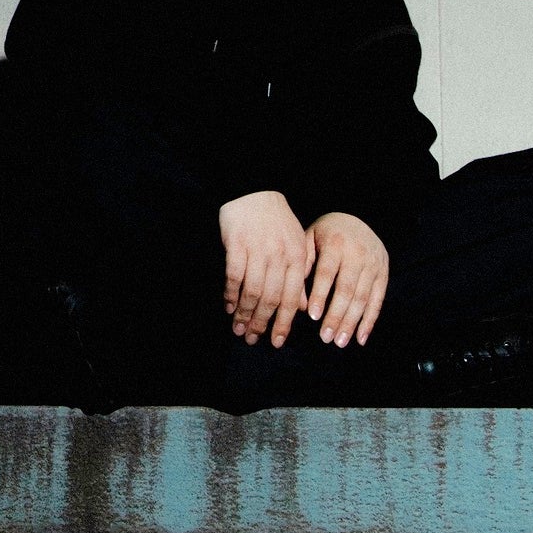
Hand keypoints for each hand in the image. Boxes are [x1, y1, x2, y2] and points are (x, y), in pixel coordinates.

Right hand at [220, 190, 314, 348]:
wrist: (255, 191)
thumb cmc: (276, 220)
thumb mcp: (296, 244)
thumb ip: (299, 276)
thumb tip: (304, 308)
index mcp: (297, 258)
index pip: (293, 298)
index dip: (284, 323)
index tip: (277, 342)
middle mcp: (280, 256)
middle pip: (272, 299)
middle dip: (262, 324)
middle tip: (252, 340)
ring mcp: (258, 250)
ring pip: (252, 291)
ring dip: (244, 314)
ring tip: (238, 329)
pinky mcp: (237, 244)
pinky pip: (234, 276)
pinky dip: (230, 294)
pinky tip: (228, 306)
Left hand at [305, 212, 389, 348]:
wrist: (357, 218)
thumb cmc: (326, 234)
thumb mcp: (310, 238)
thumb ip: (303, 264)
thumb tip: (298, 298)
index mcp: (336, 243)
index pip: (327, 273)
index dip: (320, 295)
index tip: (312, 316)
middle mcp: (358, 254)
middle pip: (347, 290)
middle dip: (336, 316)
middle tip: (326, 338)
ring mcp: (374, 264)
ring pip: (363, 298)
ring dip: (351, 323)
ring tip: (340, 342)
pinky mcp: (384, 273)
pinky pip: (378, 300)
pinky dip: (370, 321)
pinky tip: (361, 338)